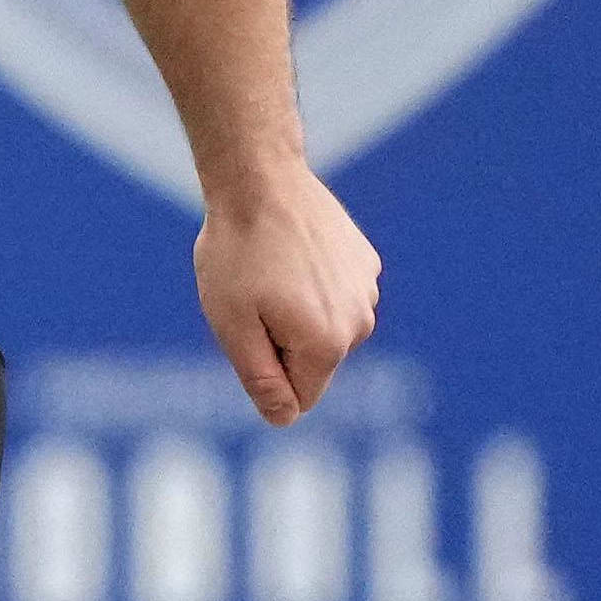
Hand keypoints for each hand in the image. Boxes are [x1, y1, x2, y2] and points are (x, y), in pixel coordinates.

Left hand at [194, 163, 379, 426]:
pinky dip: (310, 285)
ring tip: (268, 272)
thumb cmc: (236, 254)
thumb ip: (261, 378)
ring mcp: (368, 290)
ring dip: (294, 314)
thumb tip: (285, 419)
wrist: (260, 181)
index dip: (264, 373)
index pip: (300, 397)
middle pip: (313, 363)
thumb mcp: (232, 325)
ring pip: (324, 329)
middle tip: (251, 299)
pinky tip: (289, 254)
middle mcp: (360, 323)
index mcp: (328, 344)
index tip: (246, 332)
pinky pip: (333, 296)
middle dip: (278, 343)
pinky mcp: (366, 264)